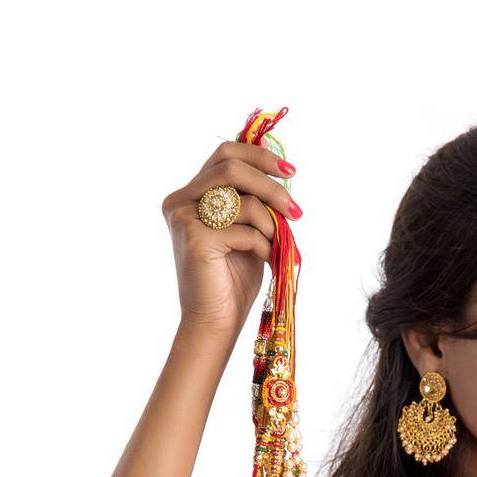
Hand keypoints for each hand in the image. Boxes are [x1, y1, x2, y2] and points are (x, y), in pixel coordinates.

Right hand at [161, 138, 302, 339]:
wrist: (215, 322)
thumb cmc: (232, 281)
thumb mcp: (246, 231)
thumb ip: (252, 202)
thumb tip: (279, 172)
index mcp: (190, 195)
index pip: (224, 154)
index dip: (259, 155)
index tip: (290, 172)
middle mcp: (180, 201)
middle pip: (231, 166)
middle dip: (271, 185)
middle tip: (295, 210)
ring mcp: (184, 217)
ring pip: (241, 197)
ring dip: (270, 221)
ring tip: (278, 243)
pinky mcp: (195, 238)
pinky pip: (244, 229)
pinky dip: (263, 244)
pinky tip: (265, 259)